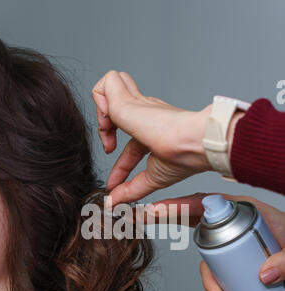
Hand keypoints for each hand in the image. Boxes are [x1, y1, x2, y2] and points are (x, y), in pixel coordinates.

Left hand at [92, 70, 211, 206]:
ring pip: (112, 88)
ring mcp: (140, 104)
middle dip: (106, 129)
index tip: (112, 183)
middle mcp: (147, 115)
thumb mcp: (152, 179)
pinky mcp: (130, 98)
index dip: (118, 167)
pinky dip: (100, 101)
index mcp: (154, 133)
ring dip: (102, 109)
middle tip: (110, 147)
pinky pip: (108, 83)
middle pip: (118, 109)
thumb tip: (112, 202)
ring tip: (109, 128)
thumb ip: (130, 190)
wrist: (194, 141)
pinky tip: (108, 118)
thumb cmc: (186, 156)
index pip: (129, 146)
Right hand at [148, 193, 284, 290]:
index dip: (176, 206)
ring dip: (213, 289)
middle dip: (183, 245)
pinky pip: (222, 279)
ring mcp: (233, 248)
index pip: (203, 204)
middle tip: (172, 253)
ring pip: (210, 266)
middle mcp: (234, 227)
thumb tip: (263, 275)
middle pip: (199, 237)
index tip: (153, 211)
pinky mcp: (237, 265)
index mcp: (244, 210)